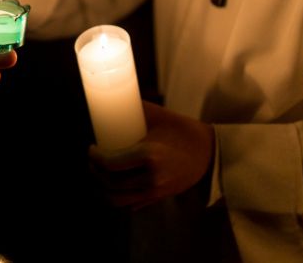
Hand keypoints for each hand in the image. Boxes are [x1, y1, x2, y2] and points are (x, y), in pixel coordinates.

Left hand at [89, 101, 213, 209]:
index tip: (92, 147)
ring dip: (102, 188)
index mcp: (149, 156)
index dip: (94, 157)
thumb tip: (111, 98)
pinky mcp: (159, 199)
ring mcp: (155, 192)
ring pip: (116, 199)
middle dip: (95, 171)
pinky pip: (129, 205)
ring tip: (100, 173)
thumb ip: (135, 107)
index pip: (110, 164)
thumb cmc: (183, 131)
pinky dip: (117, 196)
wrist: (210, 153)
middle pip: (109, 183)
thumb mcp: (159, 115)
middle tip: (93, 159)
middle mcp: (150, 179)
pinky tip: (113, 185)